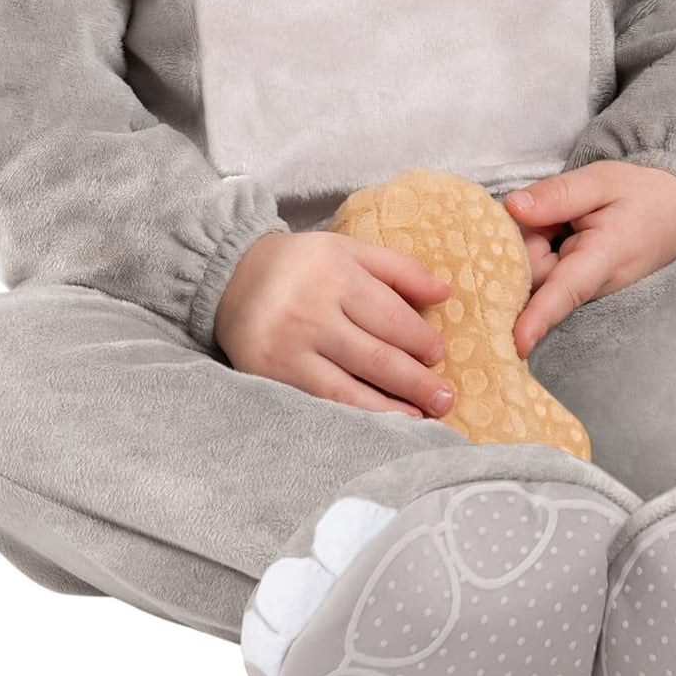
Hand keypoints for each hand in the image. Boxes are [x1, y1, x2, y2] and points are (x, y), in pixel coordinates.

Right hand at [213, 231, 456, 419]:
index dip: (421, 340)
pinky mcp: (270, 376)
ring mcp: (289, 348)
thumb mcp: (348, 250)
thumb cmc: (301, 265)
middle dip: (417, 382)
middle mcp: (311, 311)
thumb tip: (445, 294)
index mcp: (334, 273)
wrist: (230, 277)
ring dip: (391, 409)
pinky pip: (319, 403)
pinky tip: (376, 425)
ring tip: (420, 419)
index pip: (390, 316)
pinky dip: (353, 417)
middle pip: (375, 356)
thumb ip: (398, 268)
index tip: (439, 355)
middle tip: (446, 399)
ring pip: (349, 389)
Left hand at [501, 162, 675, 358]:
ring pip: (536, 276)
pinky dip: (539, 250)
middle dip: (521, 241)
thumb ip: (557, 194)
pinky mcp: (578, 292)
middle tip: (545, 206)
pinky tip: (556, 229)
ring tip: (560, 216)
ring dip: (532, 243)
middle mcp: (594, 286)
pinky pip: (543, 277)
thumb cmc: (640, 195)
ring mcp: (586, 294)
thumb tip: (512, 208)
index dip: (539, 316)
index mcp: (605, 256)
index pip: (567, 290)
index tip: (518, 343)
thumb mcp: (601, 181)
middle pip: (534, 276)